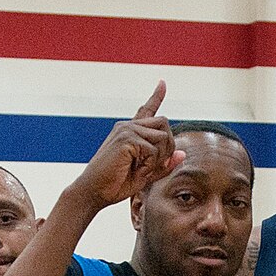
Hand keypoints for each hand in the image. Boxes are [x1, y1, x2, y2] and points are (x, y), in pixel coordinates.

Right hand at [64, 82, 179, 211]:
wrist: (93, 192)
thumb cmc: (115, 185)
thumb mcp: (145, 175)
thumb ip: (163, 164)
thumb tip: (182, 153)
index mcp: (130, 132)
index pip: (146, 109)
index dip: (157, 96)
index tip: (162, 83)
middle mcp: (128, 126)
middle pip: (164, 124)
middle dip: (168, 146)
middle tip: (154, 166)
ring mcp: (126, 130)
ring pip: (163, 136)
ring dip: (159, 158)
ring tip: (142, 170)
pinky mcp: (126, 138)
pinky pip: (153, 150)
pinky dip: (150, 165)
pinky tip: (136, 171)